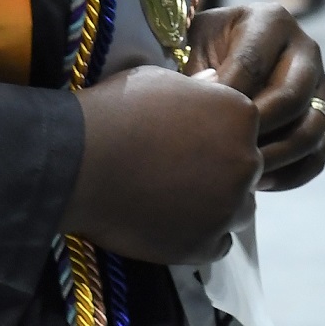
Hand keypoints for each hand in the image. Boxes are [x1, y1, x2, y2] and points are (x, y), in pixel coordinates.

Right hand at [66, 66, 262, 263]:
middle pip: (245, 172)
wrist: (79, 162)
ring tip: (174, 202)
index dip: (216, 138)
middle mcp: (245, 161)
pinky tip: (170, 226)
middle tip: (178, 174)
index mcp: (240, 116)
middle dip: (220, 173)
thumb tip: (213, 84)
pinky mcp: (206, 244)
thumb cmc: (117, 112)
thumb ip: (198, 89)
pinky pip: (218, 244)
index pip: (244, 132)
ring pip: (237, 210)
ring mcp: (228, 206)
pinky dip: (199, 238)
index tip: (187, 143)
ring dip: (215, 207)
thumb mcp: (162, 80)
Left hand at [189, 3, 324, 189]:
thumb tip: (210, 95)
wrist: (217, 59)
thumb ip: (198, 71)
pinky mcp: (322, 117)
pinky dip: (291, 174)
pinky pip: (319, 155)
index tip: (199, 125)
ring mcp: (319, 85)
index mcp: (270, 20)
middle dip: (255, 132)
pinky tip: (257, 181)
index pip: (253, 65)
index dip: (226, 101)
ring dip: (277, 157)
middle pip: (292, 97)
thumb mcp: (191, 47)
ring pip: (314, 128)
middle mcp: (304, 49)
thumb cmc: (197, 51)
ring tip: (242, 173)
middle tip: (223, 154)